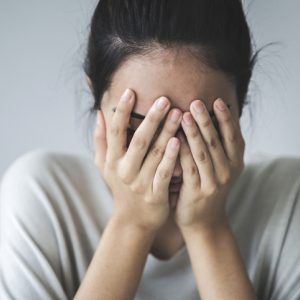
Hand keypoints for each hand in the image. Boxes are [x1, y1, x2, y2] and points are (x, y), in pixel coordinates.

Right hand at [93, 89, 182, 232]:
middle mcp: (124, 170)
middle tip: (165, 99)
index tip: (130, 91)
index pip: (115, 132)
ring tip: (179, 113)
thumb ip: (101, 140)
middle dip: (151, 118)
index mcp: (112, 161)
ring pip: (154, 154)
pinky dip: (171, 158)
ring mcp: (140, 183)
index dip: (121, 111)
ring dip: (166, 133)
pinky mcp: (155, 195)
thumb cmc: (120, 187)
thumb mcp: (104, 166)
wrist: (133, 220)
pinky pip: (164, 173)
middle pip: (139, 140)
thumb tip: (99, 114)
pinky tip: (179, 141)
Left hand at [173, 98, 244, 232]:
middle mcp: (227, 171)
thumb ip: (217, 148)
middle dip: (206, 120)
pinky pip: (189, 168)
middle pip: (216, 141)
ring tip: (184, 114)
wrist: (204, 222)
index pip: (233, 136)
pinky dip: (182, 152)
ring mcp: (213, 182)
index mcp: (235, 163)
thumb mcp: (219, 169)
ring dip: (194, 133)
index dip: (226, 118)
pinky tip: (174, 138)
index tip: (218, 100)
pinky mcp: (197, 191)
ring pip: (203, 153)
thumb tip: (208, 120)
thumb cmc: (208, 189)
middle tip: (196, 102)